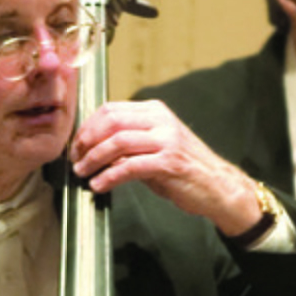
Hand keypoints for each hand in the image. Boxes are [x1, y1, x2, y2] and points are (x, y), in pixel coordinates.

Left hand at [71, 100, 264, 236]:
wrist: (219, 186)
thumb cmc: (185, 169)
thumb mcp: (156, 147)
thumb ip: (130, 142)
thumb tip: (94, 147)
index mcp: (155, 111)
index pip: (111, 109)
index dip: (87, 127)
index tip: (77, 145)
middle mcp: (161, 121)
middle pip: (111, 122)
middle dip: (86, 141)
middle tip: (76, 159)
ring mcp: (167, 140)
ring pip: (117, 143)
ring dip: (94, 160)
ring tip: (83, 173)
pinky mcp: (169, 163)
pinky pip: (129, 167)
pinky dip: (109, 177)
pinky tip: (100, 185)